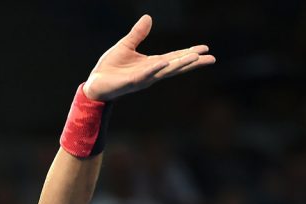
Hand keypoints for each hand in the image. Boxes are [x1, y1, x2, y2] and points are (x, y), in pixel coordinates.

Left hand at [83, 14, 214, 101]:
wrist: (95, 83)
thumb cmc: (110, 68)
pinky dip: (155, 69)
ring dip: (179, 65)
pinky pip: (145, 75)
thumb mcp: (125, 46)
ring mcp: (142, 78)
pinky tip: (164, 63)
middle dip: (193, 62)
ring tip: (195, 58)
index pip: (174, 57)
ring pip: (164, 71)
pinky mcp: (131, 82)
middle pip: (176, 66)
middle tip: (211, 58)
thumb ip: (137, 34)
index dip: (189, 53)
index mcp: (151, 63)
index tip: (204, 49)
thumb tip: (148, 18)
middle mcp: (150, 72)